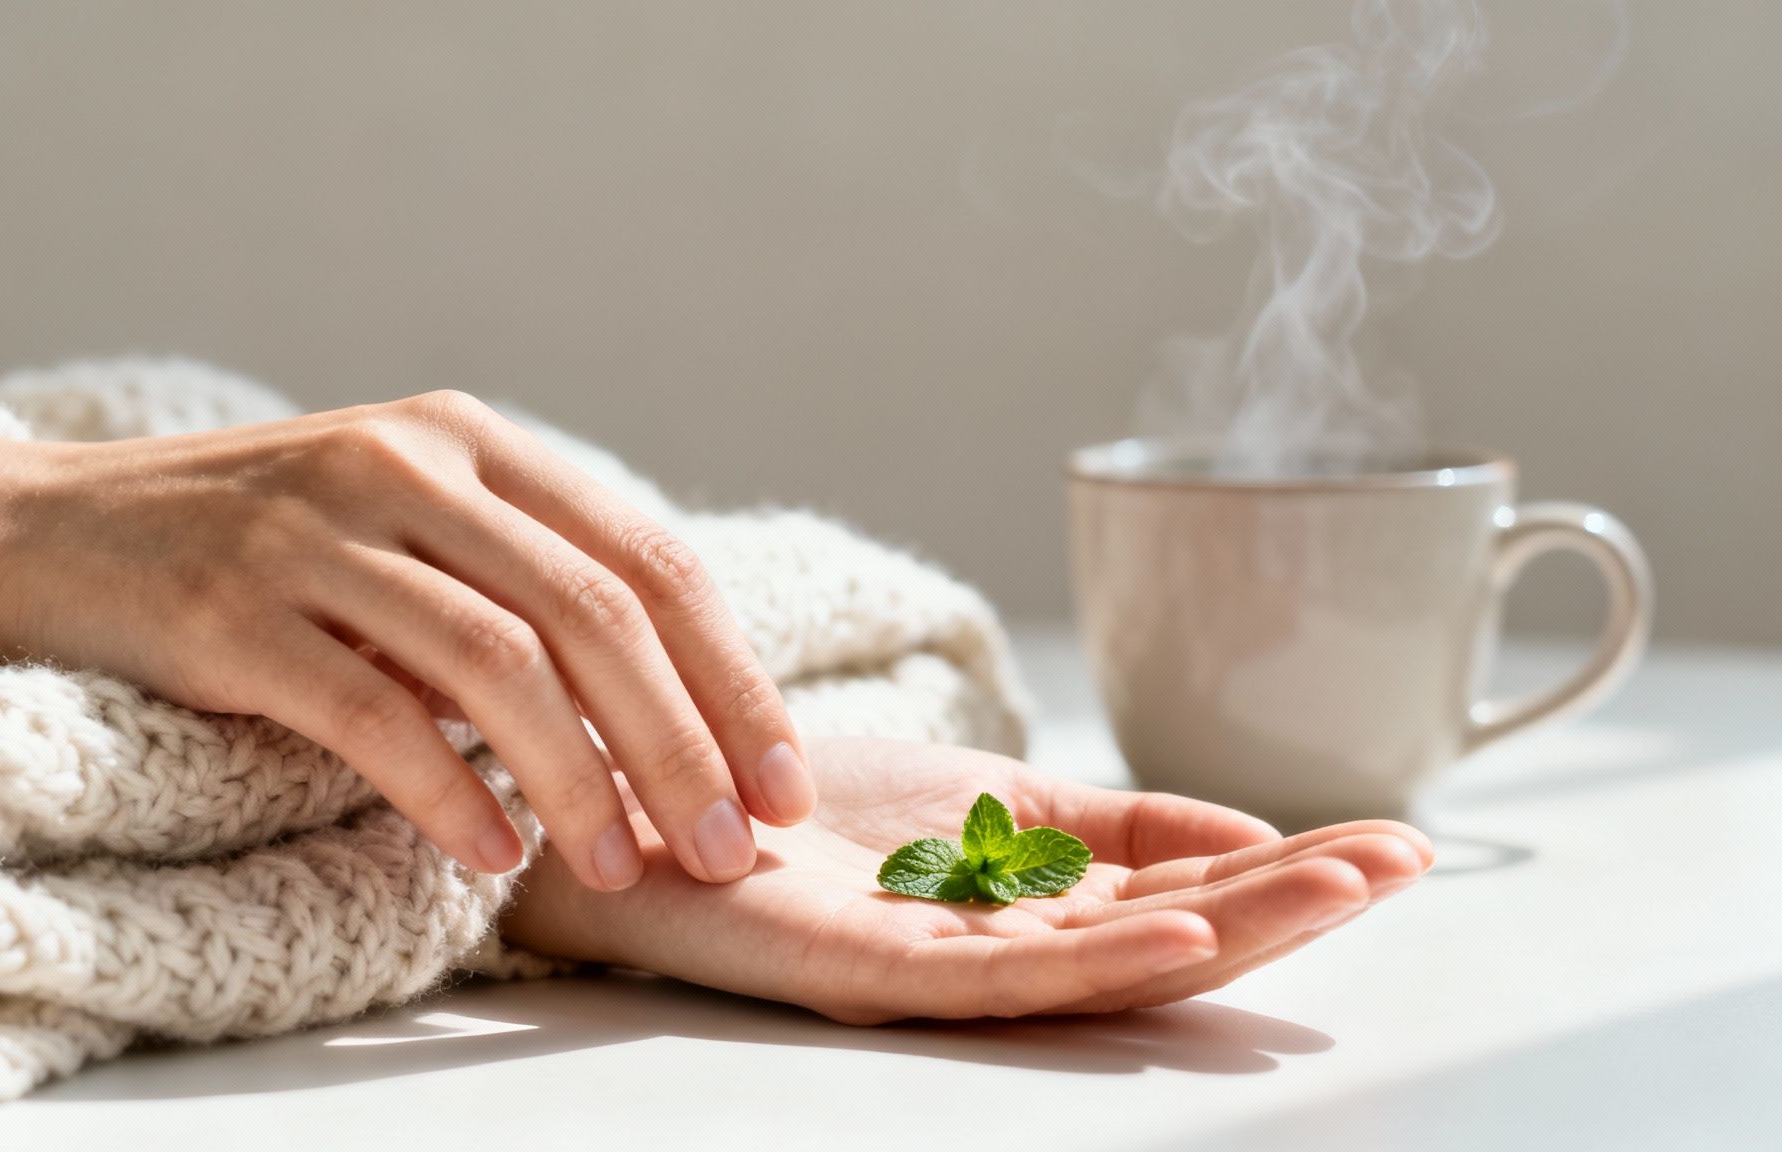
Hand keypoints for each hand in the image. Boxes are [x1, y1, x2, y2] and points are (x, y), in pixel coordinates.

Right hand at [0, 391, 814, 890]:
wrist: (40, 530)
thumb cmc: (258, 555)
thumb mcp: (404, 533)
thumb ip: (519, 589)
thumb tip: (672, 722)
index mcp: (474, 442)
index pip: (648, 559)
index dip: (732, 678)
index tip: (782, 786)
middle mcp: (407, 463)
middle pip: (594, 610)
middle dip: (683, 741)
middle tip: (732, 849)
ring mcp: (314, 530)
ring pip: (498, 660)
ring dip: (583, 777)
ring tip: (626, 867)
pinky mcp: (227, 609)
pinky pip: (370, 710)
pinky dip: (446, 788)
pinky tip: (493, 851)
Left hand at [501, 737, 1431, 1022]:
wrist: (638, 807)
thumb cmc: (794, 808)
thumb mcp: (979, 795)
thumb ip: (1100, 820)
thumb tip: (1237, 831)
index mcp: (1023, 907)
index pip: (1180, 891)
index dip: (1287, 865)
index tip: (1396, 838)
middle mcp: (991, 948)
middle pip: (1165, 937)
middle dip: (1292, 903)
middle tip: (1406, 866)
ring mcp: (931, 965)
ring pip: (1106, 965)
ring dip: (1233, 930)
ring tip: (1343, 891)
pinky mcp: (864, 969)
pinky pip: (997, 980)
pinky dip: (1099, 958)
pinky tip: (1187, 928)